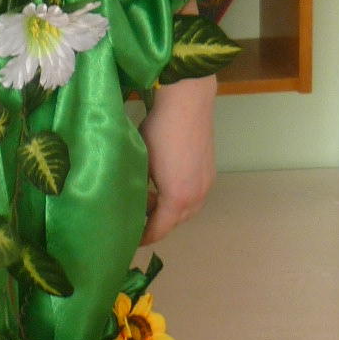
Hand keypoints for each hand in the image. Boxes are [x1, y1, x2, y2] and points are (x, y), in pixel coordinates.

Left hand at [140, 73, 215, 243]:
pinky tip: (163, 182)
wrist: (187, 100)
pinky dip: (179, 197)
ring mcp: (206, 182)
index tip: (130, 238)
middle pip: (176, 222)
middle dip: (156, 223)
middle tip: (135, 217)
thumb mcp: (141, 162)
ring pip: (188, 209)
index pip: (159, 229)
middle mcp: (197, 196)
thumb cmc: (159, 131)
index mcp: (178, 199)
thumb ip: (138, 187)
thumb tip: (129, 200)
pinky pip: (194, 194)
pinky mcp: (209, 170)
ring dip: (169, 209)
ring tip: (147, 197)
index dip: (143, 237)